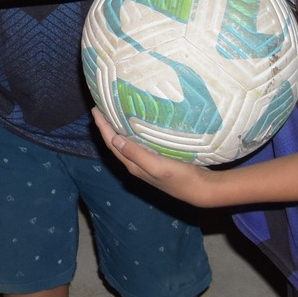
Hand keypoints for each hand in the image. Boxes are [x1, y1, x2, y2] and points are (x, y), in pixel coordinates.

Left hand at [92, 108, 218, 205]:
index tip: (95, 109)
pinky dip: (134, 133)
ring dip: (119, 129)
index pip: (111, 143)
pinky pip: (139, 143)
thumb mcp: (157, 166)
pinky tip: (138, 125)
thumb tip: (114, 139)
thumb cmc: (180, 178)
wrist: (202, 189)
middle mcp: (137, 164)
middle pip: (116, 142)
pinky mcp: (157, 160)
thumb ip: (136, 154)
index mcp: (133, 165)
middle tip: (102, 107)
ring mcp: (147, 163)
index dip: (102, 126)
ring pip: (126, 143)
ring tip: (114, 113)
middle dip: (107, 126)